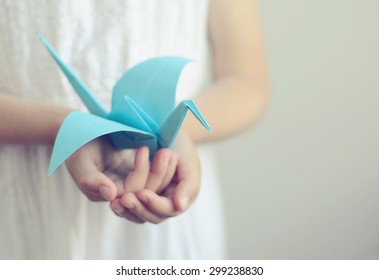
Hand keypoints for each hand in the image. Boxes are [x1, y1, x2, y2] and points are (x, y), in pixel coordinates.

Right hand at [64, 135, 181, 222]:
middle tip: (167, 152)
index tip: (143, 149)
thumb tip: (111, 195)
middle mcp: (122, 194)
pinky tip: (170, 153)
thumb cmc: (77, 147)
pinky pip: (155, 177)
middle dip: (158, 173)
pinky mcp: (139, 175)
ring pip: (154, 187)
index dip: (140, 172)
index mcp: (106, 195)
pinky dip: (163, 167)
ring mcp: (131, 184)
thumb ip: (92, 180)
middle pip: (145, 192)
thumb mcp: (80, 162)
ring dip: (164, 171)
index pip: (130, 190)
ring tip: (170, 152)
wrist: (81, 136)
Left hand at [110, 133, 200, 223]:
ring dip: (129, 209)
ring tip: (118, 201)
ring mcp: (151, 200)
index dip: (155, 204)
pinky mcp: (136, 195)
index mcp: (181, 197)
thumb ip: (188, 185)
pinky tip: (113, 200)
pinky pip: (129, 207)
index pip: (168, 209)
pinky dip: (122, 206)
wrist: (164, 128)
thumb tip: (180, 207)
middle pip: (153, 216)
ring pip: (140, 215)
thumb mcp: (188, 161)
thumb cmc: (179, 144)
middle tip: (125, 199)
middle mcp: (166, 202)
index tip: (142, 194)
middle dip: (139, 208)